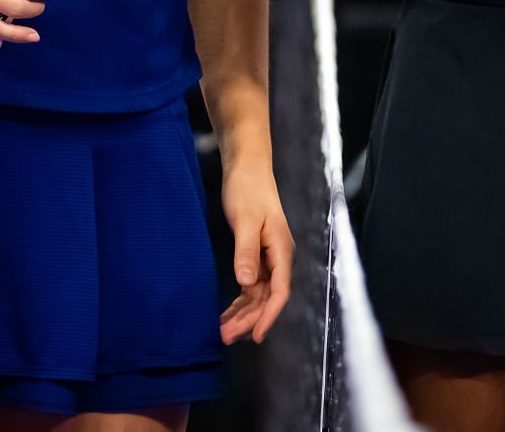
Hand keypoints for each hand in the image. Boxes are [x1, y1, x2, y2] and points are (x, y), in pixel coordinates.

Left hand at [217, 160, 292, 343]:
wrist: (247, 168)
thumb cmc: (249, 190)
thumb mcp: (246, 220)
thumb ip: (246, 252)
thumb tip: (246, 283)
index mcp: (281, 250)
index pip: (280, 291)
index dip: (268, 316)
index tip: (255, 335)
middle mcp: (278, 258)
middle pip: (267, 298)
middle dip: (249, 319)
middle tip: (226, 336)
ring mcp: (268, 258)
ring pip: (258, 295)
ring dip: (242, 314)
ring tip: (223, 332)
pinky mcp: (256, 255)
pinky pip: (250, 286)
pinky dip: (239, 301)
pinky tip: (227, 313)